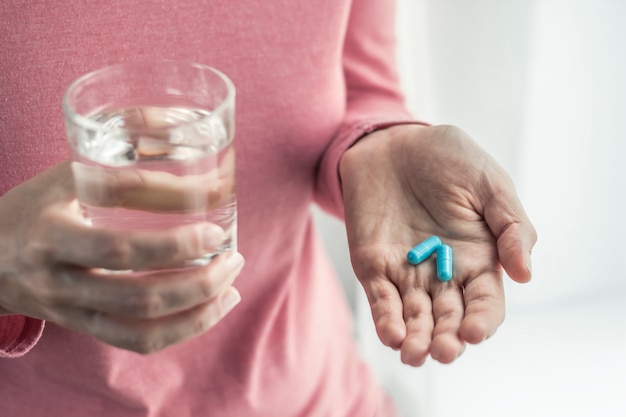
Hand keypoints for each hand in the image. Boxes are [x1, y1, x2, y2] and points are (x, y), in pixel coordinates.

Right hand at [0, 161, 243, 353]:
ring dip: (198, 302)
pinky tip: (216, 307)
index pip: (116, 194)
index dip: (170, 191)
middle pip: (131, 273)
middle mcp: (57, 264)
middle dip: (193, 266)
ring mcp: (69, 303)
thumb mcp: (63, 172)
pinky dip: (185, 329)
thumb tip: (179, 121)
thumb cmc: (33, 211)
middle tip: (230, 249)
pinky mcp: (84, 326)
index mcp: (52, 214)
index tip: (218, 191)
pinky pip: (138, 340)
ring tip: (232, 279)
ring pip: (140, 317)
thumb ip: (115, 147)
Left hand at [340, 124, 535, 364]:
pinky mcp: (374, 266)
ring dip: (415, 339)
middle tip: (444, 350)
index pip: (484, 302)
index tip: (475, 332)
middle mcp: (443, 274)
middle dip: (446, 338)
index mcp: (477, 259)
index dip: (482, 320)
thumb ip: (511, 226)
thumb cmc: (448, 159)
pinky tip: (392, 335)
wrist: (393, 142)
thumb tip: (525, 274)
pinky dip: (386, 319)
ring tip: (415, 353)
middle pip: (448, 318)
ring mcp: (406, 272)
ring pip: (413, 317)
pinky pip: (381, 299)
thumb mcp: (490, 183)